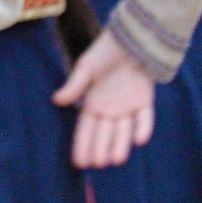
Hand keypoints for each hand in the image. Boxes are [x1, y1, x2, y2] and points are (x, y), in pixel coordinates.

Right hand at [54, 30, 156, 169]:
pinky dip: (143, 128)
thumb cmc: (104, 52)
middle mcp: (110, 110)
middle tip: (97, 164)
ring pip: (123, 130)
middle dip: (100, 149)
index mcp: (93, 103)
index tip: (79, 162)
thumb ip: (75, 86)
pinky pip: (144, 118)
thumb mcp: (86, 67)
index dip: (82, 145)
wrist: (130, 38)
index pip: (86, 129)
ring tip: (116, 160)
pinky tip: (139, 140)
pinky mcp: (144, 101)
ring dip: (120, 144)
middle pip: (104, 134)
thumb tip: (57, 100)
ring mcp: (128, 107)